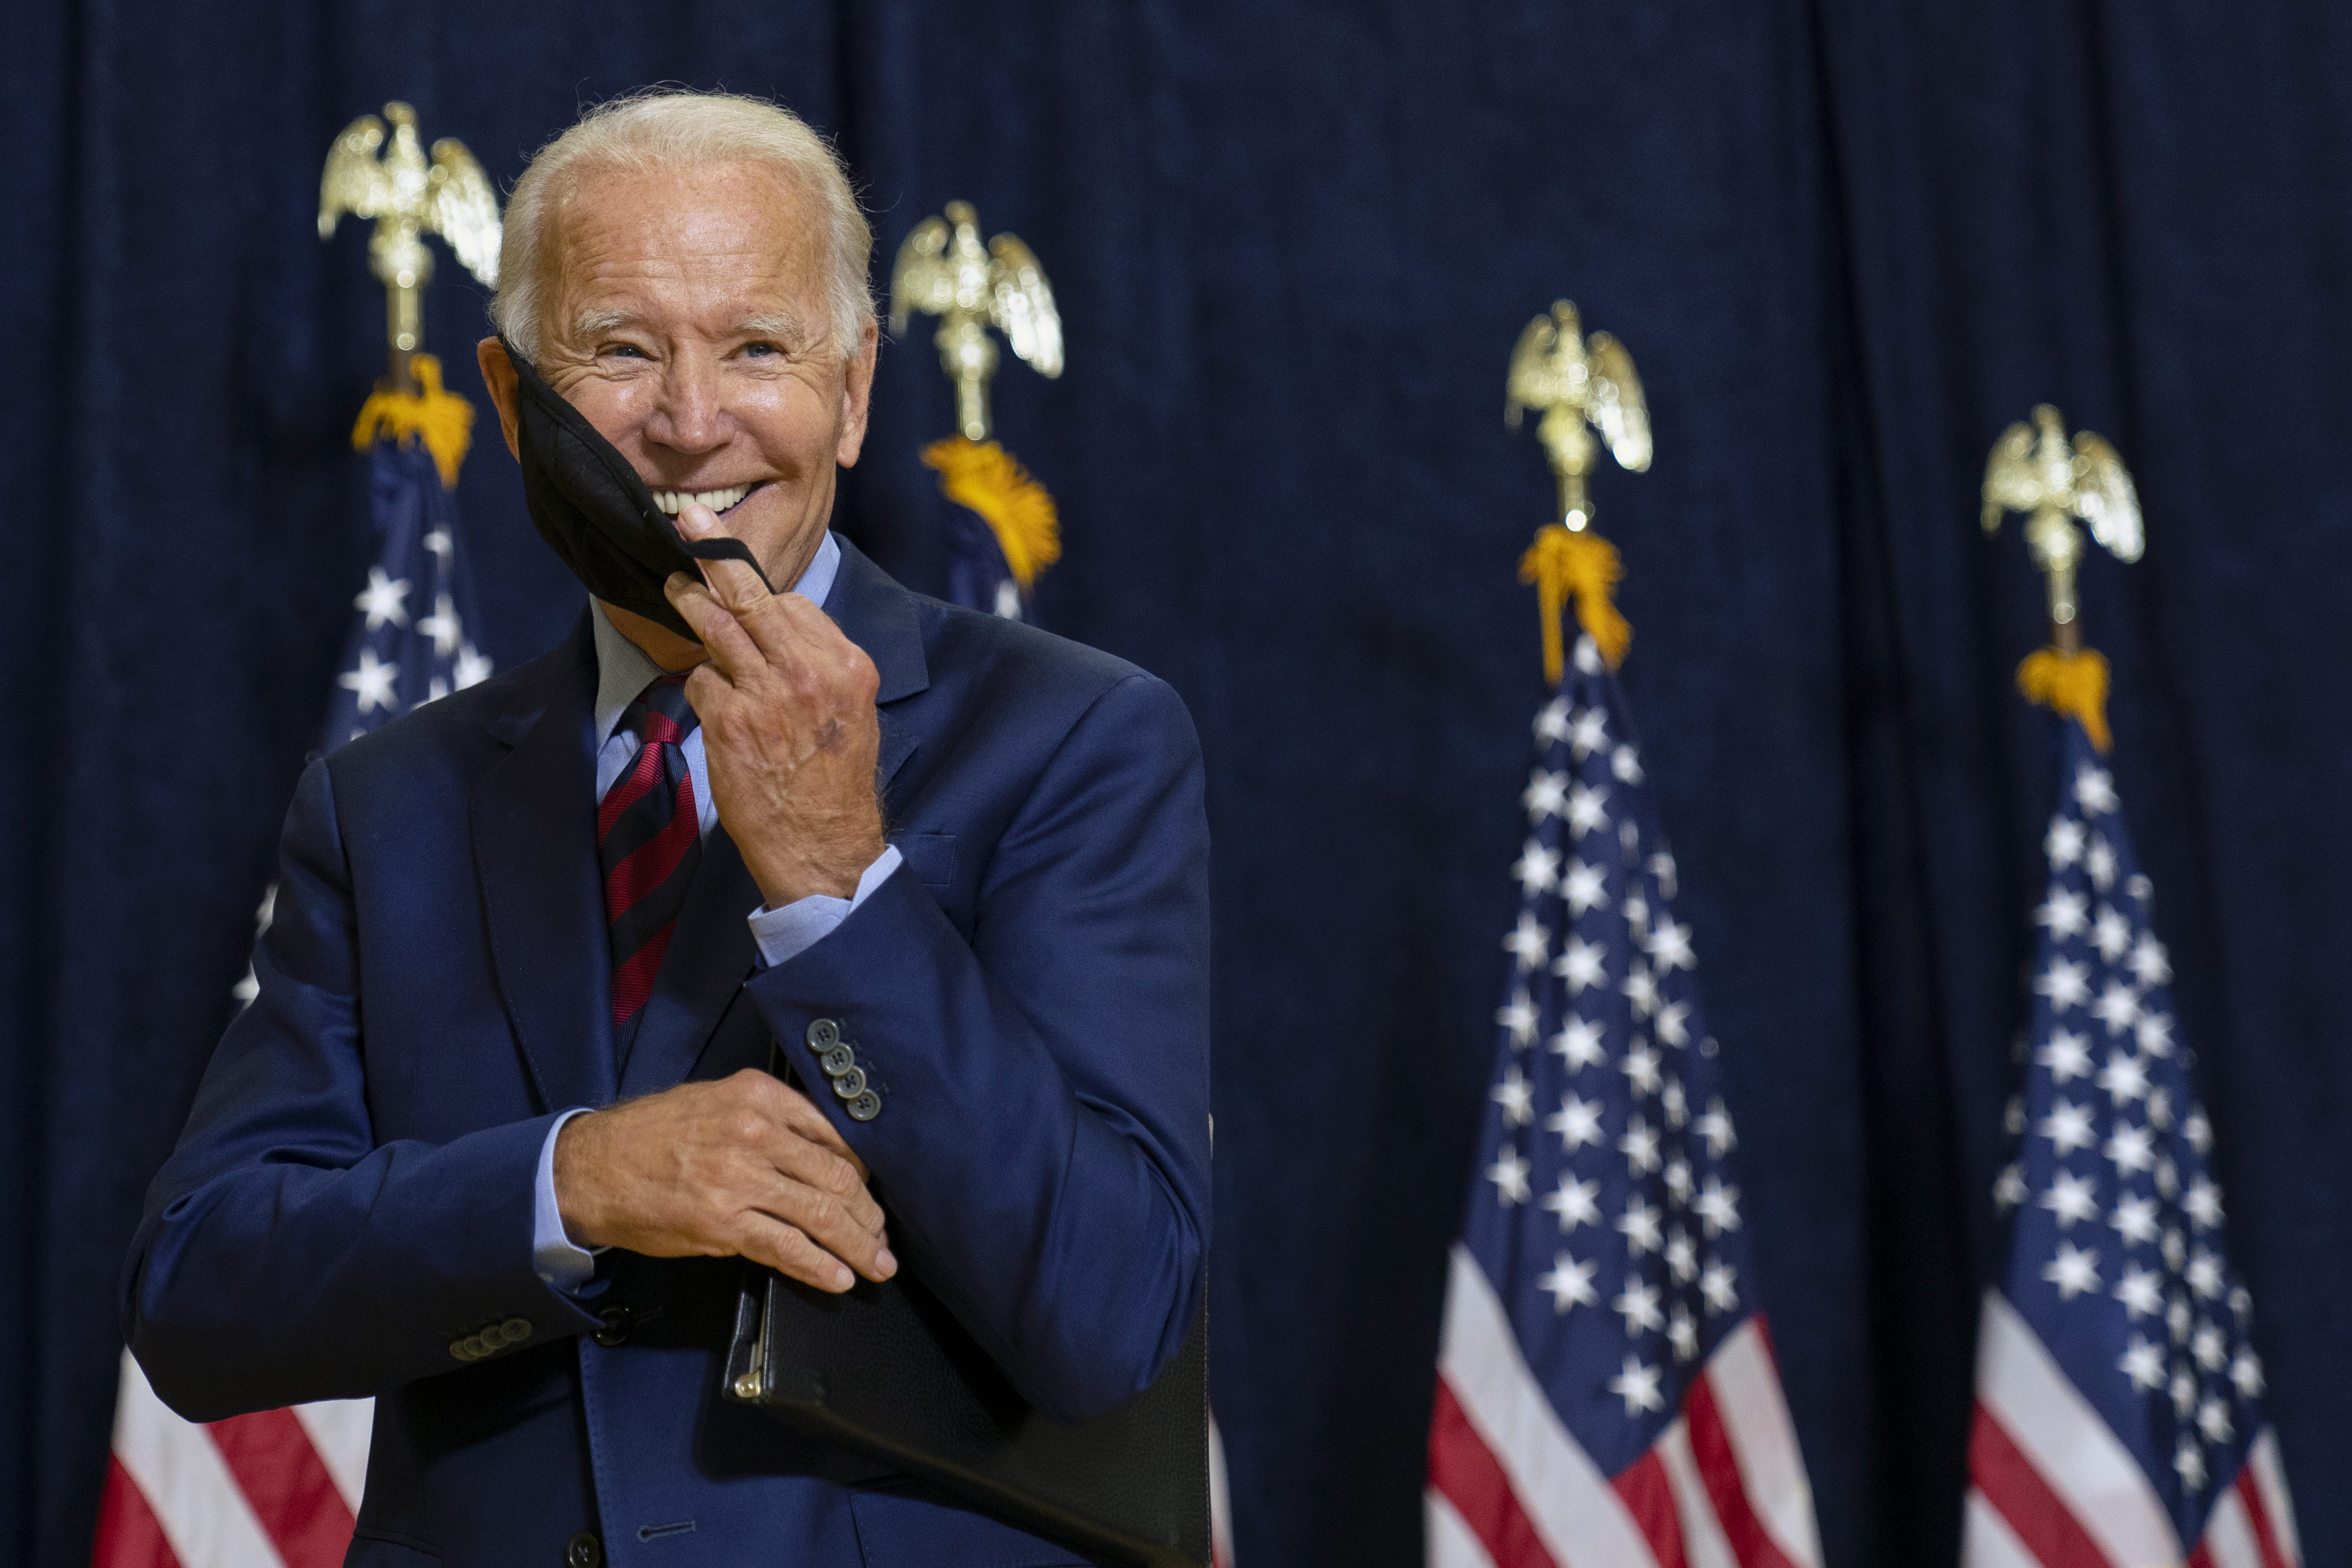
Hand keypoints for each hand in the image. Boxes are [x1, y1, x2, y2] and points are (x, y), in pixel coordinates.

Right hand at [553, 1069, 896, 1292]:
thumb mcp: (717, 1101)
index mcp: (759, 1096)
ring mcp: (739, 1180)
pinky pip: (786, 1247)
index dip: (863, 1171)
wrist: (591, 1167)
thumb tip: (825, 1152)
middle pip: (837, 1177)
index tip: (873, 1192)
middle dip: (869, 1213)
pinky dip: (819, 1266)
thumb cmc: (653, 1136)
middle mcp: (755, 1133)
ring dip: (858, 1246)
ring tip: (877, 1264)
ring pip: (820, 1215)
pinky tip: (839, 1277)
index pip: (834, 1135)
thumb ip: (771, 1119)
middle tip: (883, 1235)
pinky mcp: (723, 1223)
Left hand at [662, 503, 886, 906]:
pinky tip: (715, 707)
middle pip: (755, 598)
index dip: (765, 594)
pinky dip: (703, 687)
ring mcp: (767, 694)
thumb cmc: (835, 780)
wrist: (823, 844)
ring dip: (691, 601)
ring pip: (718, 627)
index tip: (741, 573)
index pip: (798, 606)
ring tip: (675, 586)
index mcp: (847, 664)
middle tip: (690, 525)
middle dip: (718, 558)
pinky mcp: (730, 721)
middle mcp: (809, 671)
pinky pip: (702, 680)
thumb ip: (820, 664)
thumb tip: (781, 626)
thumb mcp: (851, 711)